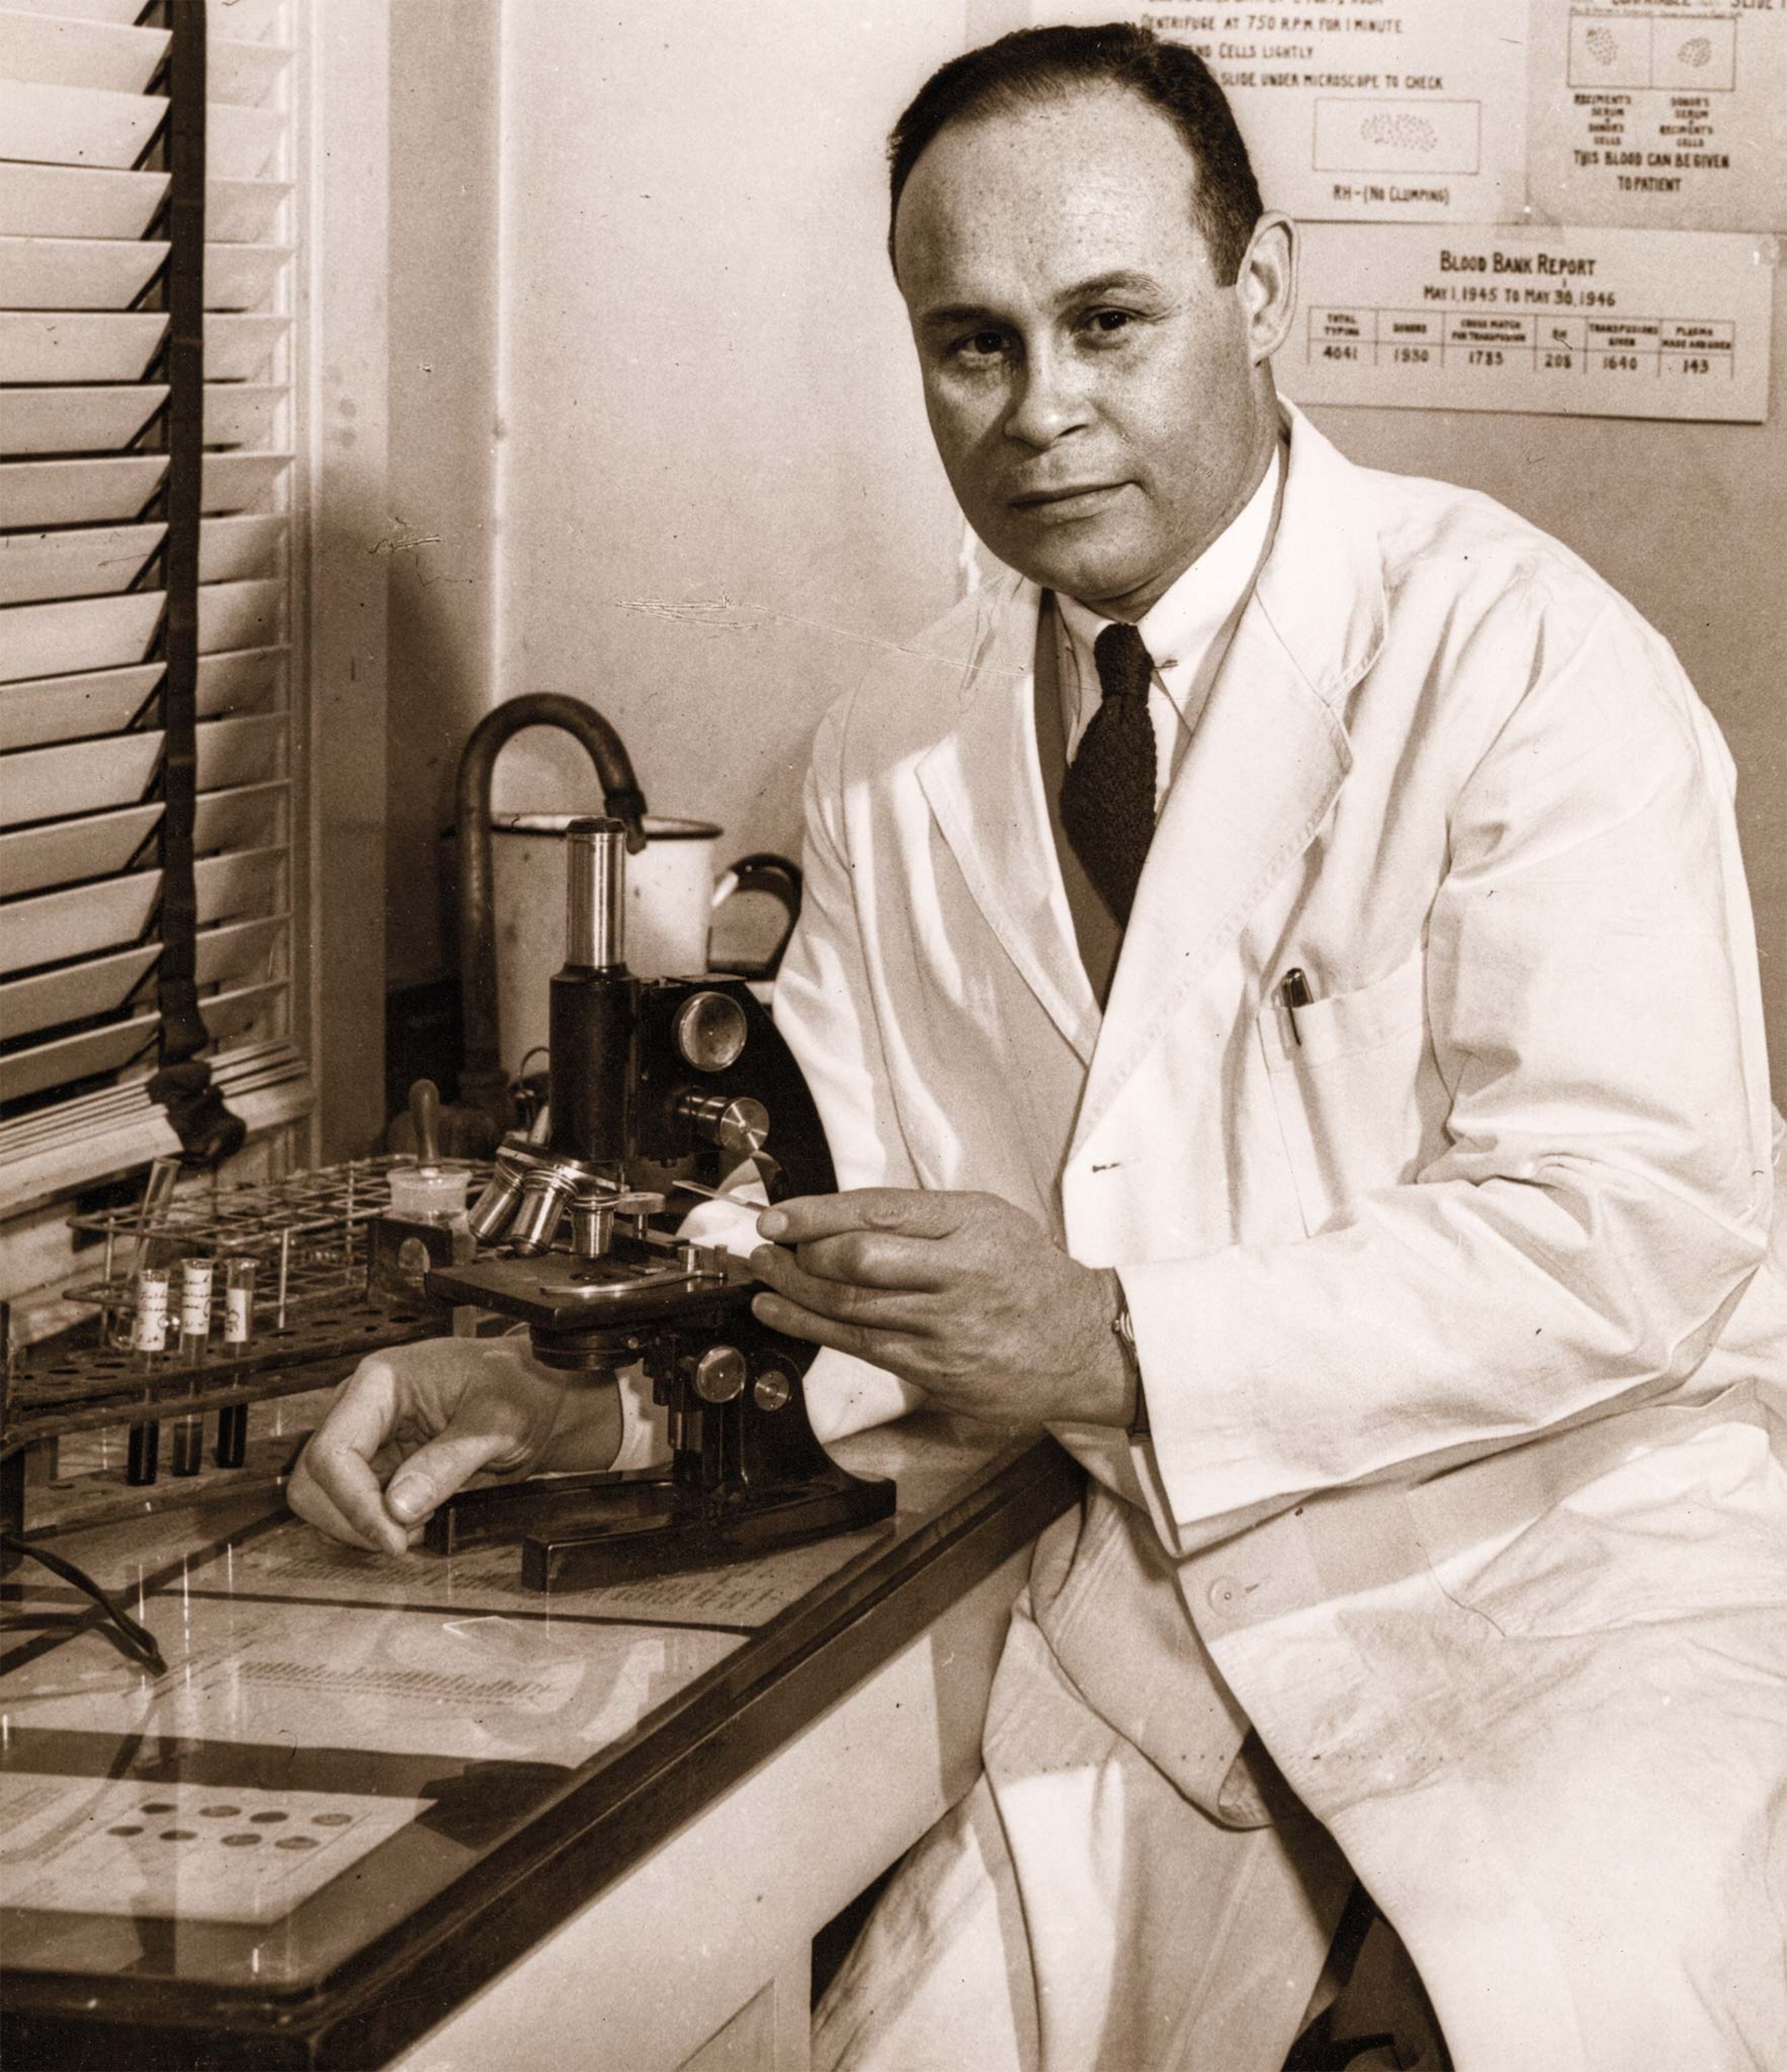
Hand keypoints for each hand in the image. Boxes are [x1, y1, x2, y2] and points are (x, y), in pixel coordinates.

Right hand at [287, 1336, 621, 1553]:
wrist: (538, 1399)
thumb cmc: (522, 1389)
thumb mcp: (498, 1423)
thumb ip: (448, 1463)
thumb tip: (397, 1507)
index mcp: (380, 1381)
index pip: (332, 1453)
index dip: (354, 1505)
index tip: (392, 1538)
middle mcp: (362, 1408)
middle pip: (314, 1481)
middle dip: (354, 1519)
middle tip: (411, 1534)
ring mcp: (366, 1437)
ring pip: (326, 1500)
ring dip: (365, 1526)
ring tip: (423, 1522)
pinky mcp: (378, 1463)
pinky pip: (354, 1506)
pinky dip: (379, 1526)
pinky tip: (421, 1519)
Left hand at [749, 1189, 1131, 1428]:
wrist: (1083, 1343)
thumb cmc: (1027, 1272)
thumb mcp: (988, 1219)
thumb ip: (923, 1215)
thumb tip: (840, 1215)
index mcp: (972, 1224)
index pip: (879, 1211)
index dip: (817, 1214)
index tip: (777, 1215)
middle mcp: (960, 1273)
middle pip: (859, 1261)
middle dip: (800, 1253)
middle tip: (765, 1245)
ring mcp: (948, 1327)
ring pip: (852, 1308)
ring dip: (793, 1291)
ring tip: (763, 1274)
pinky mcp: (937, 1370)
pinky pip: (860, 1346)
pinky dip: (810, 1328)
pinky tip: (779, 1314)